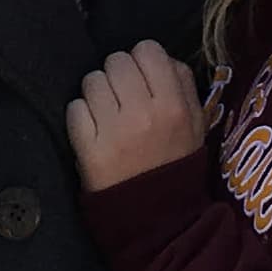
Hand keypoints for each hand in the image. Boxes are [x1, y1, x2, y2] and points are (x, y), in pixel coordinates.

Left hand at [67, 42, 204, 191]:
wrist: (158, 220)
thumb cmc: (176, 166)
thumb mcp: (197, 124)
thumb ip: (183, 84)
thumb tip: (160, 57)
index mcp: (174, 105)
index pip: (147, 49)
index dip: (142, 60)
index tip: (141, 77)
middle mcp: (144, 113)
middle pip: (116, 61)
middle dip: (117, 75)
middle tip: (122, 97)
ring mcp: (114, 131)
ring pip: (92, 80)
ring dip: (97, 94)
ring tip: (107, 114)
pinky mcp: (88, 149)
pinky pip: (74, 108)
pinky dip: (81, 116)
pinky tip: (93, 130)